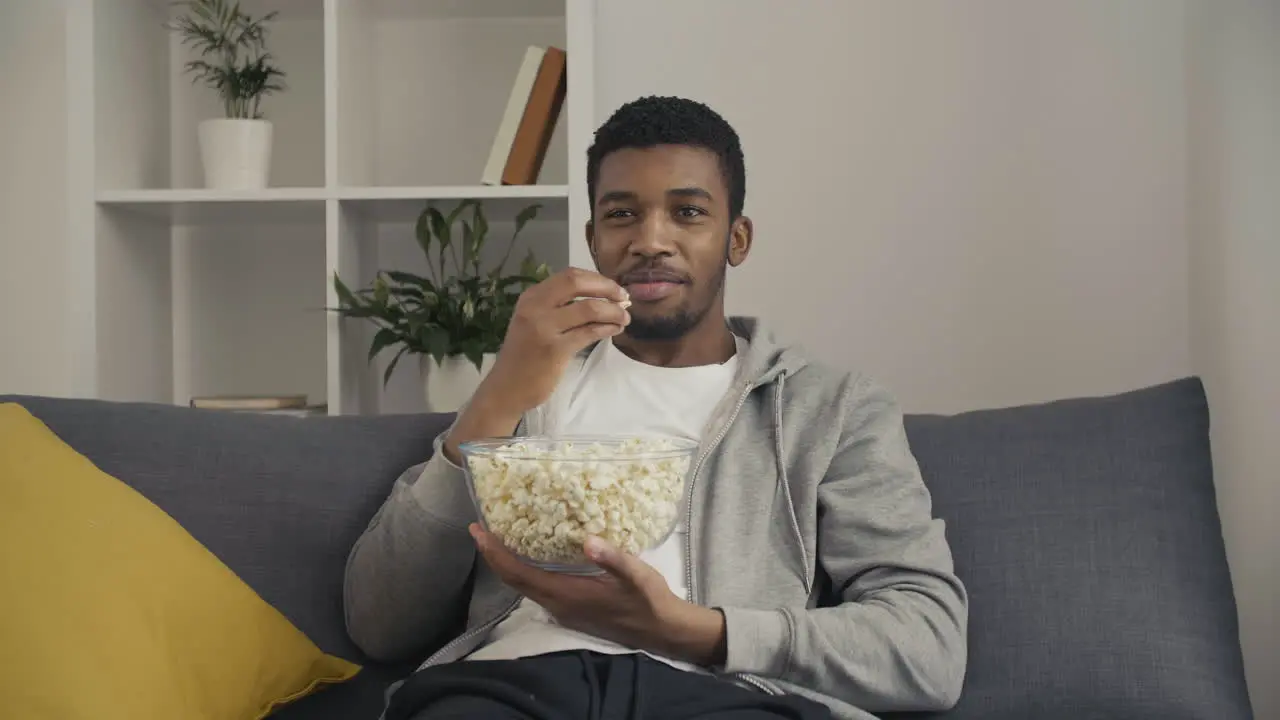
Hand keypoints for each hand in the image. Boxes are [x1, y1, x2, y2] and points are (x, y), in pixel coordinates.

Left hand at [469, 523, 726, 666]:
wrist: (662, 630)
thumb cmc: (649, 601)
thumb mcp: (637, 575)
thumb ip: (613, 558)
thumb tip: (588, 540)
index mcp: (567, 595)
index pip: (519, 573)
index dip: (496, 553)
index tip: (478, 531)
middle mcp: (558, 605)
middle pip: (514, 580)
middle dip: (494, 555)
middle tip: (480, 529)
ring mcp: (563, 610)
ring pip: (524, 585)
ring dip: (507, 563)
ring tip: (498, 538)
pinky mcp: (570, 609)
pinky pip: (537, 588)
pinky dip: (523, 570)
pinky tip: (528, 554)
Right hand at [484, 267, 629, 410]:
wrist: (507, 388)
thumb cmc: (525, 355)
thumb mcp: (534, 321)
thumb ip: (559, 307)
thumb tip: (600, 297)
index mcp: (532, 297)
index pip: (569, 275)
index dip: (597, 279)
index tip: (613, 288)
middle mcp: (535, 307)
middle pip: (577, 283)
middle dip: (607, 288)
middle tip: (624, 298)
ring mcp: (544, 327)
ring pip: (588, 308)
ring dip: (613, 311)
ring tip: (624, 318)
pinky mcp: (555, 349)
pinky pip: (589, 332)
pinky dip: (607, 329)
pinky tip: (614, 330)